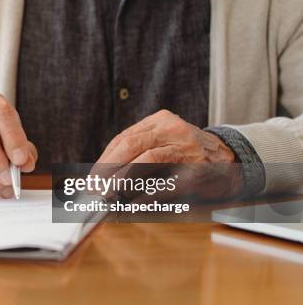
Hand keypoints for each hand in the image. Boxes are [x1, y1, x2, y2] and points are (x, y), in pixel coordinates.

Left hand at [96, 110, 240, 200]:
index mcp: (160, 121)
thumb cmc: (190, 154)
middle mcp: (173, 130)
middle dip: (108, 169)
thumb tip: (104, 176)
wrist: (233, 159)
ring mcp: (188, 149)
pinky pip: (167, 183)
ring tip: (109, 195)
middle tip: (96, 187)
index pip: (124, 138)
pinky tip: (132, 204)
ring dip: (123, 180)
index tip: (92, 177)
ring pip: (146, 161)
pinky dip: (146, 195)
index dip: (105, 159)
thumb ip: (137, 153)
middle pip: (131, 145)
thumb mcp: (164, 143)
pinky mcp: (198, 171)